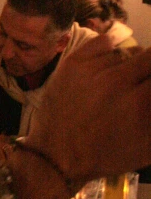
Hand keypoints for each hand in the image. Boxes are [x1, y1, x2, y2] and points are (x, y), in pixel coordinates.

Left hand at [27, 36, 150, 180]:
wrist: (57, 155)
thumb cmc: (105, 156)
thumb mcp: (146, 148)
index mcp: (140, 103)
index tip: (147, 87)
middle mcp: (119, 80)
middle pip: (150, 57)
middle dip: (148, 71)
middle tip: (140, 85)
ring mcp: (93, 69)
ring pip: (127, 53)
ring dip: (129, 66)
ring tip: (119, 83)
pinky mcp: (74, 62)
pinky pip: (103, 42)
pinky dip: (109, 51)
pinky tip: (108, 65)